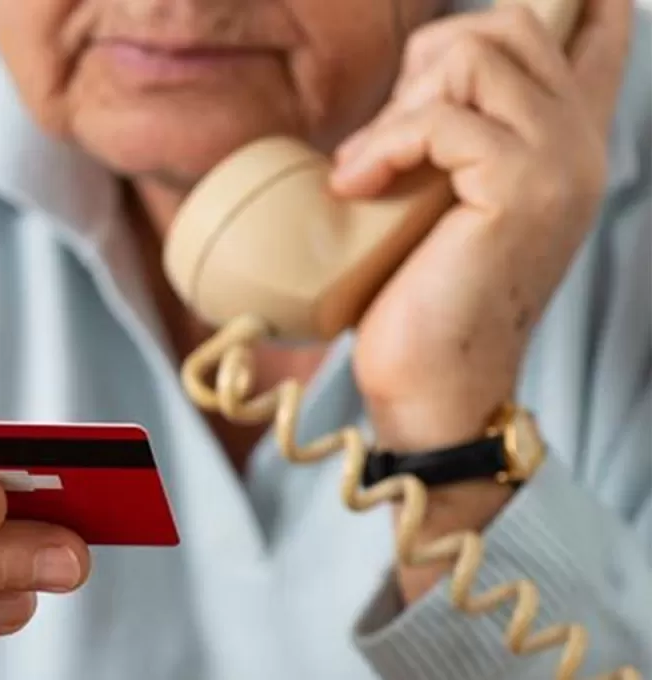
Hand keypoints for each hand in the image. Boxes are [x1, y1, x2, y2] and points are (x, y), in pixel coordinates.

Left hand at [329, 0, 632, 449]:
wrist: (433, 382)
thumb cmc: (423, 293)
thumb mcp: (442, 194)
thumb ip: (453, 134)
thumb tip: (420, 73)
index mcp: (566, 141)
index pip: (595, 31)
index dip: (562, 1)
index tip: (475, 38)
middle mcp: (579, 142)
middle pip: (510, 25)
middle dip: (429, 60)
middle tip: (389, 137)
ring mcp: (559, 161)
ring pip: (475, 55)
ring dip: (399, 107)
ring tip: (367, 169)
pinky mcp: (521, 186)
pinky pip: (442, 118)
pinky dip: (383, 145)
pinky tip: (357, 186)